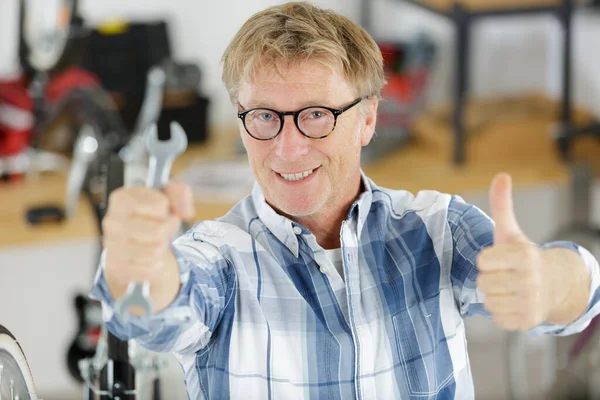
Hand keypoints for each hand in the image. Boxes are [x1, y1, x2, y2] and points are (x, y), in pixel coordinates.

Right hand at [101, 181, 194, 289]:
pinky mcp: (115, 266)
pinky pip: (149, 269)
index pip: (160, 205)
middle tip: (165, 228)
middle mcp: (112, 221)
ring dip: (162, 247)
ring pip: (155, 251)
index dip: (168, 209)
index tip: (162, 210)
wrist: (133, 239)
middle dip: (168, 230)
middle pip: (158, 231)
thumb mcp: (168, 195)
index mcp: (121, 198)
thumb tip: (185, 213)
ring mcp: (111, 245)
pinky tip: (148, 256)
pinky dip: (155, 264)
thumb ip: (181, 193)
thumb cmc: (151, 214)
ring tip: (156, 241)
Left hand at [476, 173, 549, 330]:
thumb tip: (501, 175)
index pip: (482, 260)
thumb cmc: (523, 257)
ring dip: (494, 295)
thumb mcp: (510, 232)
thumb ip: (501, 205)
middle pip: (482, 283)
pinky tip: (513, 302)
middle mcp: (529, 280)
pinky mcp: (527, 321)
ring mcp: (530, 302)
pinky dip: (501, 312)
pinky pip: (496, 318)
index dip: (487, 260)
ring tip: (508, 288)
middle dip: (489, 278)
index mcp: (523, 256)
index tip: (499, 259)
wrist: (554, 285)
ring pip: (487, 301)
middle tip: (504, 275)